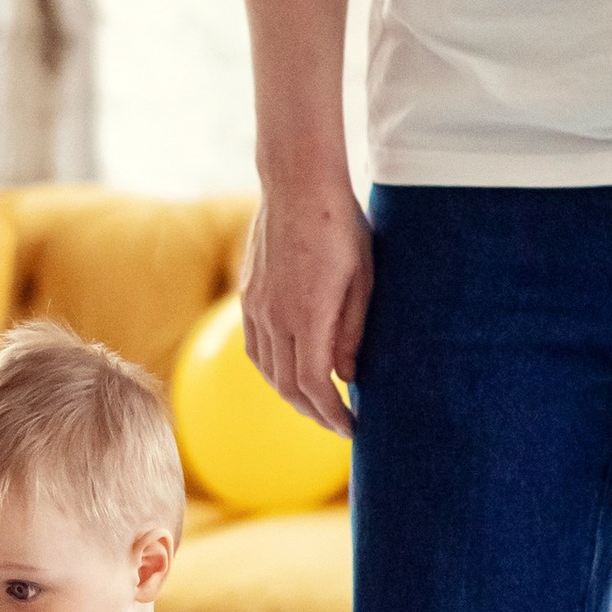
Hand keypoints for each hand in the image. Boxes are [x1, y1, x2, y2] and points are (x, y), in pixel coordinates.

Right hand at [239, 174, 369, 440]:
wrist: (297, 184)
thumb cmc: (340, 227)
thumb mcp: (362, 279)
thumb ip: (352, 331)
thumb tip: (347, 376)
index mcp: (308, 316)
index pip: (314, 385)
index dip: (332, 414)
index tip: (351, 427)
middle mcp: (276, 318)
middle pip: (288, 386)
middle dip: (314, 412)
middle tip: (338, 423)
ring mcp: (256, 307)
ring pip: (267, 371)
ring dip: (292, 395)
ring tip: (317, 404)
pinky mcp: (248, 296)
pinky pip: (255, 348)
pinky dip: (272, 370)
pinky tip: (289, 371)